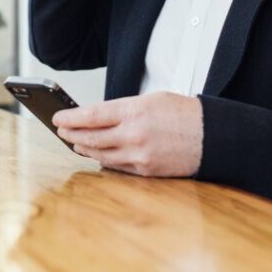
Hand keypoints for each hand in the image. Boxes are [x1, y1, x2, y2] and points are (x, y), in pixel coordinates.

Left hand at [53, 92, 203, 177]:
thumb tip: (99, 116)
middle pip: (91, 138)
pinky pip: (117, 167)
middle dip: (72, 134)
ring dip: (84, 149)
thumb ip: (123, 108)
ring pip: (100, 155)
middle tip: (61, 131)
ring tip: (75, 143)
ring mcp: (139, 156)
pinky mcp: (146, 171)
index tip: (58, 118)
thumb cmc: (184, 113)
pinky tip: (96, 155)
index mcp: (134, 112)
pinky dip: (103, 160)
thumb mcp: (151, 99)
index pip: (91, 116)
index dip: (70, 118)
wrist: (213, 136)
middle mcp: (133, 135)